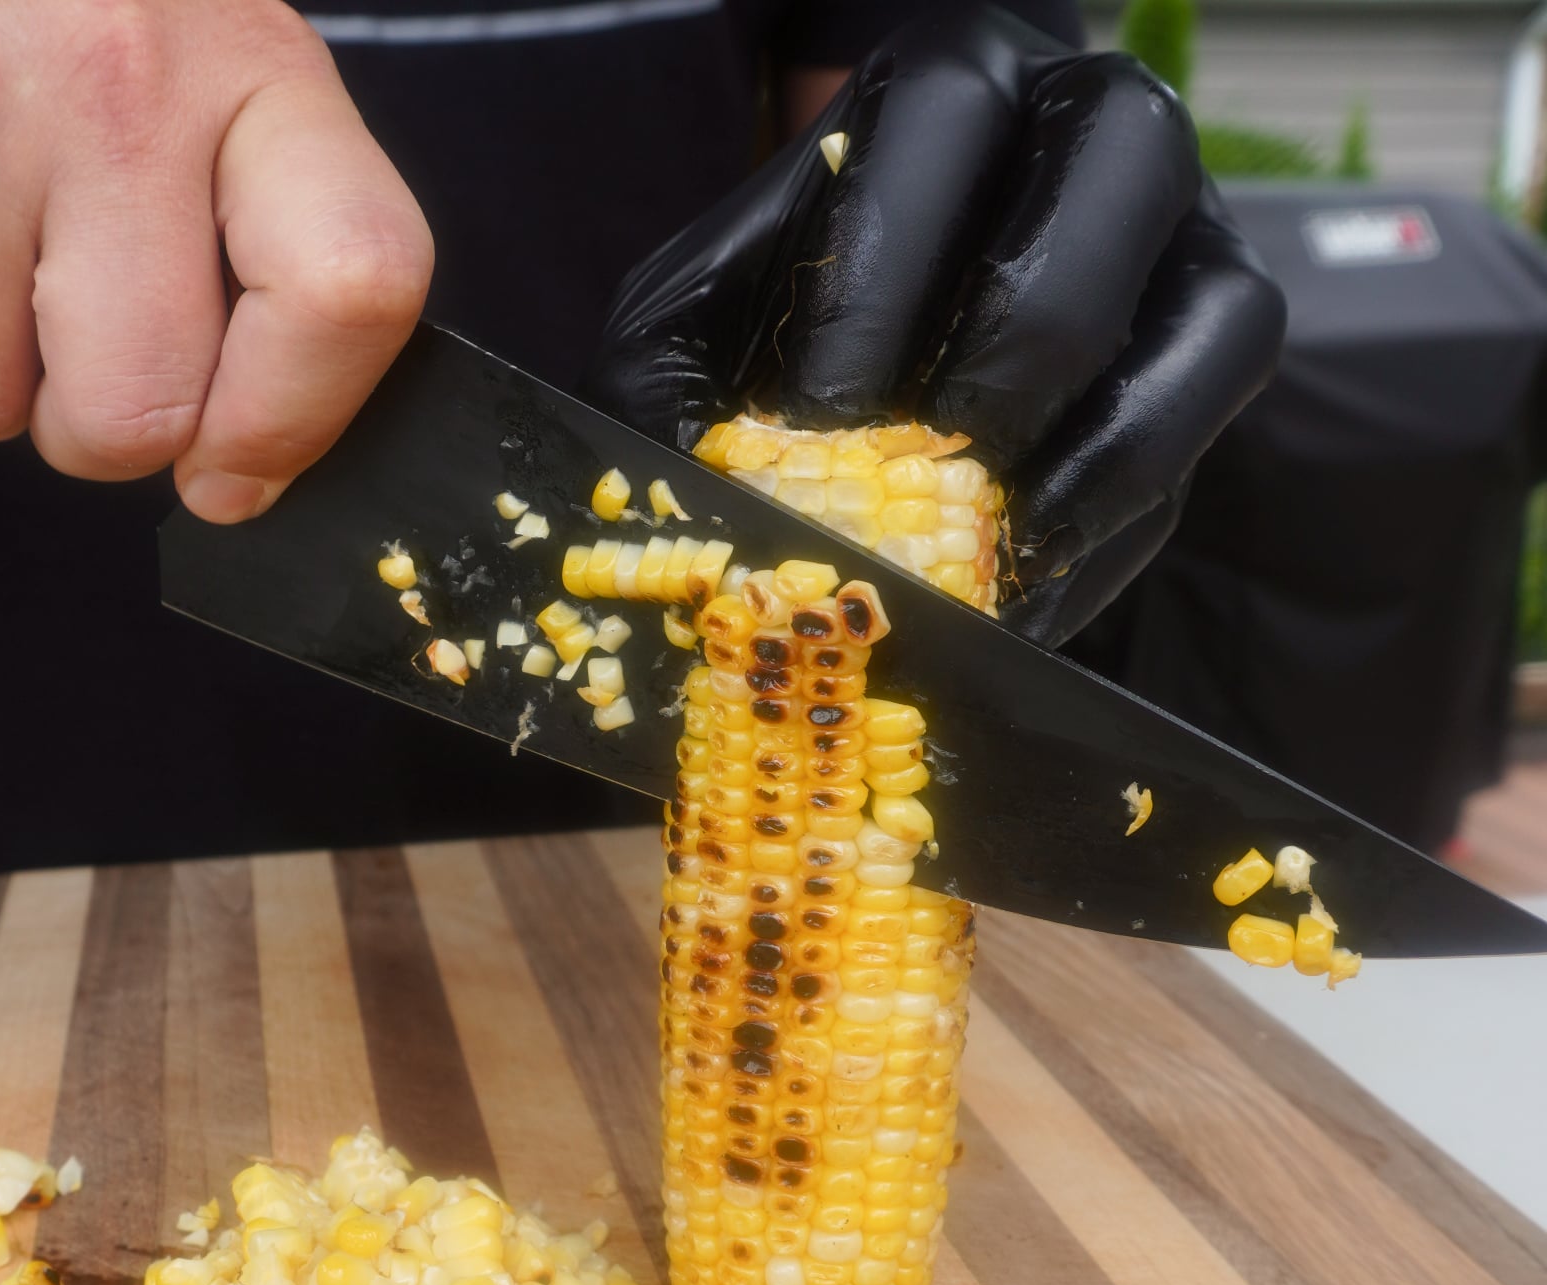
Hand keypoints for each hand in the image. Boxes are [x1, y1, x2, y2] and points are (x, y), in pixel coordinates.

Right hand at [0, 0, 431, 518]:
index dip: (289, 424)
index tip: (231, 468)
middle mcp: (115, 72)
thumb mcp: (206, 95)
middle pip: (135, 413)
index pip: (345, 288)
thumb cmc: (60, 18)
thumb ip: (264, 272)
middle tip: (62, 329)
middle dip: (90, 425)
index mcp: (254, 71)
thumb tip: (235, 481)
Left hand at [584, 5, 1284, 646]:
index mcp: (945, 90)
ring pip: (1227, 302)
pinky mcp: (1205, 371)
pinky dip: (1117, 523)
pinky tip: (1020, 584)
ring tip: (998, 542)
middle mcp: (1088, 130)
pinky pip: (1212, 438)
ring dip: (1112, 439)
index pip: (944, 114)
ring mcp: (1181, 244)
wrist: (846, 393)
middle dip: (1018, 334)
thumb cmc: (760, 345)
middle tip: (927, 465)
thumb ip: (668, 390)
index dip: (881, 278)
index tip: (809, 423)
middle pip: (1123, 154)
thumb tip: (686, 504)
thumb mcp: (684, 343)